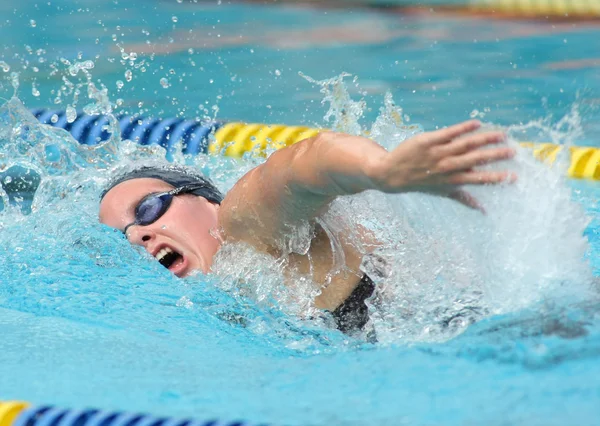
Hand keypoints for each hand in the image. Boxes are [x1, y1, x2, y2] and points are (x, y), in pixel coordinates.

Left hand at [370, 120, 515, 211]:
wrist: (390, 173)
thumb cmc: (420, 182)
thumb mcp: (441, 192)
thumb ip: (463, 199)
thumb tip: (483, 211)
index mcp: (451, 180)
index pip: (477, 179)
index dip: (495, 178)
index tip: (513, 177)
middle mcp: (445, 166)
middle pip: (474, 159)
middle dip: (495, 156)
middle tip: (514, 152)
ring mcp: (437, 153)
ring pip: (464, 144)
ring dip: (484, 139)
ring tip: (502, 134)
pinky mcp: (427, 141)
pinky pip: (447, 133)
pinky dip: (462, 128)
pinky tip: (477, 123)